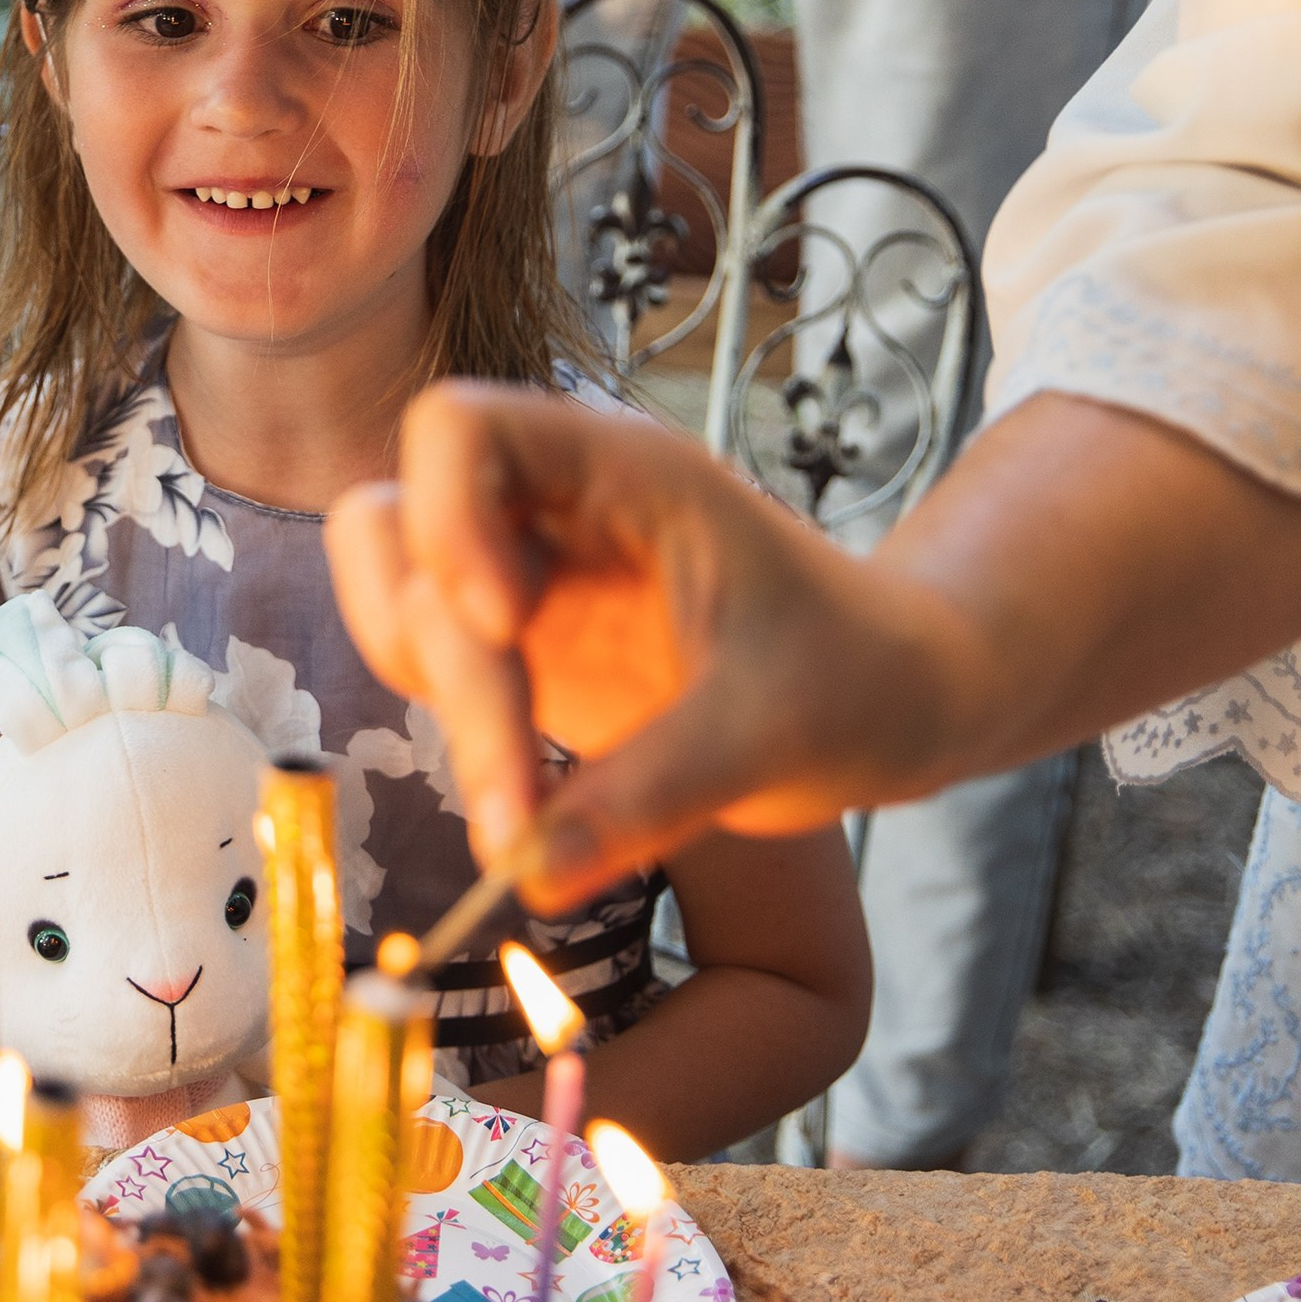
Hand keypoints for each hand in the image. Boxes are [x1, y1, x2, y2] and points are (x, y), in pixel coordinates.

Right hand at [325, 384, 952, 903]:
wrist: (898, 697)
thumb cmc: (859, 673)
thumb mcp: (774, 730)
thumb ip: (650, 794)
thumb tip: (528, 873)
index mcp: (620, 470)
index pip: (458, 428)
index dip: (447, 516)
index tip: (504, 623)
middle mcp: (552, 509)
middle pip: (409, 538)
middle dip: (453, 674)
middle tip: (517, 805)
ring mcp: (526, 576)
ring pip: (402, 606)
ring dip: (443, 713)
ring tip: (523, 819)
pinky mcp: (522, 651)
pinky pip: (432, 672)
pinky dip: (457, 740)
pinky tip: (528, 815)